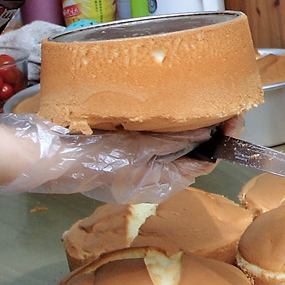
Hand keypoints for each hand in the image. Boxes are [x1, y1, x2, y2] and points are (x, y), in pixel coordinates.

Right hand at [0, 113, 216, 204]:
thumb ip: (174, 141)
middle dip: (211, 129)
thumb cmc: (91, 157)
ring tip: (206, 101)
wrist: (49, 158)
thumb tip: (208, 132)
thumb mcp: (138, 147)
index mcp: (162, 183)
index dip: (223, 140)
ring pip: (175, 146)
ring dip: (190, 125)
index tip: (235, 117)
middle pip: (193, 153)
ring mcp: (140, 167)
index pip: (205, 163)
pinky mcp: (127, 154)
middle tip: (224, 102)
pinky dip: (167, 126)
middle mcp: (155, 179)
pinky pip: (155, 141)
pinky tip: (173, 108)